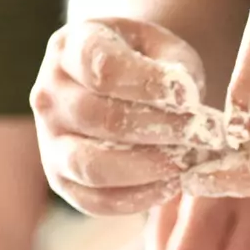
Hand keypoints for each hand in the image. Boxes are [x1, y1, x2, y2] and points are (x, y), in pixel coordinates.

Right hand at [32, 18, 217, 214]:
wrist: (120, 87)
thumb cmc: (145, 64)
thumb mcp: (162, 49)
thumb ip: (175, 68)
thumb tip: (186, 100)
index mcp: (70, 49)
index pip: (101, 67)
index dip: (148, 84)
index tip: (188, 96)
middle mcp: (48, 95)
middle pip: (97, 118)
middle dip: (157, 130)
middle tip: (200, 135)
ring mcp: (50, 142)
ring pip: (92, 165)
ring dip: (148, 168)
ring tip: (186, 162)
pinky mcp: (62, 181)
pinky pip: (96, 201)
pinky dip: (139, 198)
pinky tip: (171, 184)